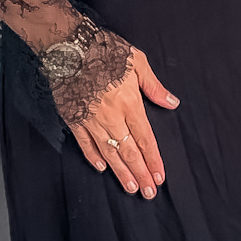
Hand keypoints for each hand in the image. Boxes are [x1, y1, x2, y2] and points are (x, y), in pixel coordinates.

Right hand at [69, 47, 177, 196]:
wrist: (68, 46)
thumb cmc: (104, 50)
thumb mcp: (137, 61)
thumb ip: (154, 86)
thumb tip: (172, 103)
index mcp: (129, 104)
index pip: (145, 139)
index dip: (153, 160)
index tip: (159, 177)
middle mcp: (111, 117)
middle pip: (129, 151)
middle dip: (140, 174)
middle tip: (148, 193)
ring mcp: (91, 120)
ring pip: (109, 153)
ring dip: (121, 172)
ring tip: (130, 188)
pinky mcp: (73, 119)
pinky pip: (85, 143)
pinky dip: (93, 157)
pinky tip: (101, 168)